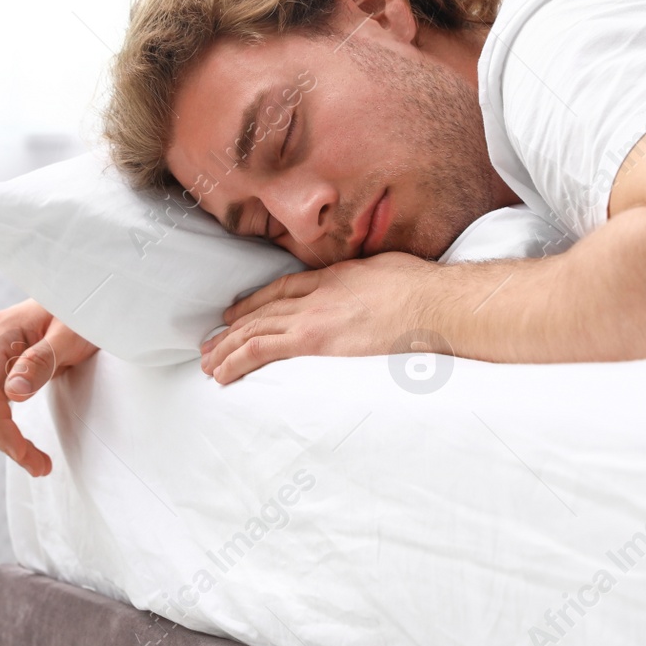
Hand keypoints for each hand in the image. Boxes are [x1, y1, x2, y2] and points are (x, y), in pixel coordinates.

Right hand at [0, 299, 97, 476]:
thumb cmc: (84, 312)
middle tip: (40, 467)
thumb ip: (41, 362)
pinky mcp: (5, 363)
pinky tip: (25, 444)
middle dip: (6, 440)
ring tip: (38, 463)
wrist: (90, 296)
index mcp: (0, 333)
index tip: (24, 454)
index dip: (1, 428)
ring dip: (6, 438)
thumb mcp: (70, 336)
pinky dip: (8, 425)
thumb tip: (13, 394)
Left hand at [200, 252, 436, 383]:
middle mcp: (317, 294)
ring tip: (209, 362)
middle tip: (211, 343)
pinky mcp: (314, 340)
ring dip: (228, 347)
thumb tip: (374, 294)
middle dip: (234, 328)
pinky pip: (263, 350)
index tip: (237, 312)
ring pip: (256, 330)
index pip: (284, 289)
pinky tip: (222, 371)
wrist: (435, 304)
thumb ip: (371, 284)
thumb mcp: (390, 273)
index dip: (256, 301)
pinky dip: (237, 359)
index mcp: (335, 277)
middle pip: (263, 310)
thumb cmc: (426, 293)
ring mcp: (313, 316)